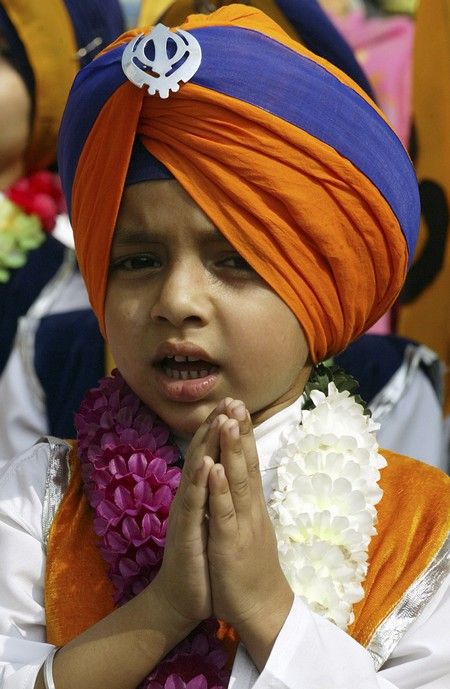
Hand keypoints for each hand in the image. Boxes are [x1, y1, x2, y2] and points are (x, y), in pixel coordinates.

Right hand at [152, 401, 227, 625]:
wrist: (182, 597)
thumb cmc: (200, 557)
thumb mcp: (210, 518)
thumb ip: (213, 493)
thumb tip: (222, 469)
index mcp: (202, 493)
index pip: (213, 453)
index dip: (224, 429)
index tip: (237, 404)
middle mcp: (192, 496)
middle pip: (204, 453)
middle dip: (217, 426)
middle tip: (230, 398)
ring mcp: (187, 511)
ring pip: (198, 471)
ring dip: (208, 444)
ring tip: (219, 418)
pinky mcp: (185, 531)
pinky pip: (193, 502)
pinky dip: (199, 481)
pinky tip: (205, 462)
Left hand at [207, 401, 293, 669]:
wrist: (263, 609)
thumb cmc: (251, 567)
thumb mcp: (249, 527)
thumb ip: (245, 502)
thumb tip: (239, 478)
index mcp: (252, 503)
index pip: (248, 461)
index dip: (243, 434)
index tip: (237, 406)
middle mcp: (251, 508)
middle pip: (246, 463)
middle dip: (240, 431)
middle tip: (237, 400)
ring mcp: (243, 524)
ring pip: (238, 481)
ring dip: (232, 450)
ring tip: (228, 421)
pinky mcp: (232, 544)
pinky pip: (225, 513)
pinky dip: (221, 489)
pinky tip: (215, 469)